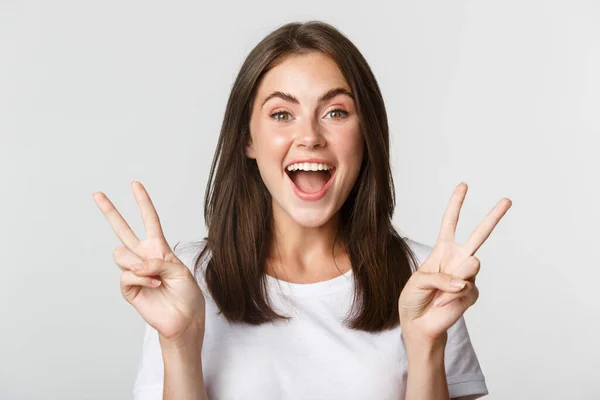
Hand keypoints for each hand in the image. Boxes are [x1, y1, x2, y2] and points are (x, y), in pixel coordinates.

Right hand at [93, 181, 205, 341]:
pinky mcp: (128, 289)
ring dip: (139, 264)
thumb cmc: (187, 294)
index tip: (135, 184)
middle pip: (122, 230)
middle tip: (97, 194)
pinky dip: (142, 279)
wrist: (184, 318)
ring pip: (121, 254)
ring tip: (154, 276)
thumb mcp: (180, 271)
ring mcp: (134, 272)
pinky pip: (127, 275)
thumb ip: (159, 262)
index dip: (143, 202)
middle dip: (110, 211)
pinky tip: (154, 286)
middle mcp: (143, 257)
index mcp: (158, 248)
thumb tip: (136, 264)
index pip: (149, 220)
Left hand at [398, 182, 511, 341]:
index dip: (456, 205)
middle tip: (507, 200)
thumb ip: (440, 277)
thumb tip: (463, 282)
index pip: (450, 223)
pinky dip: (451, 296)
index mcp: (443, 250)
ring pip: (472, 264)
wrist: (418, 323)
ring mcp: (467, 276)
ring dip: (456, 276)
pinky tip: (443, 303)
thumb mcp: (418, 280)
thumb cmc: (414, 298)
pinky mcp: (471, 293)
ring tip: (444, 290)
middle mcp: (458, 259)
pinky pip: (465, 289)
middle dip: (493, 217)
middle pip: (479, 235)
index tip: (463, 186)